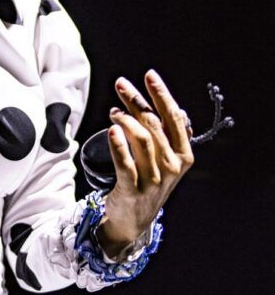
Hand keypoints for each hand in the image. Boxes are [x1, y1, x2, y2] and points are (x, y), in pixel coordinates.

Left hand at [95, 69, 194, 258]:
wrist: (134, 219)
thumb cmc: (149, 180)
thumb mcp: (165, 158)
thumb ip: (168, 134)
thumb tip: (175, 108)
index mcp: (184, 155)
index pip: (174, 117)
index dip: (161, 94)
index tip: (149, 75)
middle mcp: (172, 166)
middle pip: (154, 125)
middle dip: (137, 100)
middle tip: (121, 84)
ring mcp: (154, 180)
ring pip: (141, 140)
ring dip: (126, 119)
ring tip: (114, 110)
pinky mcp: (133, 189)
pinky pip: (125, 164)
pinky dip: (118, 145)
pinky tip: (112, 129)